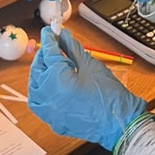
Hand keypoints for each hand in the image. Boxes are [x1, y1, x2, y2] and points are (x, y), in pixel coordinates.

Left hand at [28, 27, 145, 149]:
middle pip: (38, 68)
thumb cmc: (108, 94)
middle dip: (44, 55)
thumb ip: (72, 48)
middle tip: (54, 45)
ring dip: (40, 73)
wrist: (120, 123)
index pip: (48, 51)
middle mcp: (48, 96)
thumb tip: (63, 35)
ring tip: (51, 64)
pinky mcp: (53, 121)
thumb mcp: (90, 64)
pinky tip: (50, 84)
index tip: (50, 30)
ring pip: (34, 86)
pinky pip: (40, 103)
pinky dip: (41, 91)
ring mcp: (49, 112)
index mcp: (57, 79)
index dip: (49, 38)